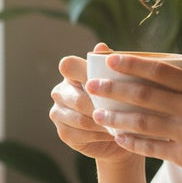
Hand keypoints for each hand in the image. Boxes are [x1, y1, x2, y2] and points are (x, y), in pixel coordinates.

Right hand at [49, 44, 137, 164]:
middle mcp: (61, 91)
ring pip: (80, 118)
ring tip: (121, 124)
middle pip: (77, 98)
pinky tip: (112, 135)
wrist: (123, 134)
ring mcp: (58, 112)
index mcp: (73, 74)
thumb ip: (111, 67)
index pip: (68, 65)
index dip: (82, 71)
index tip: (103, 82)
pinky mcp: (63, 133)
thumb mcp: (122, 84)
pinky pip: (80, 134)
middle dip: (101, 106)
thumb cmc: (123, 102)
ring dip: (103, 123)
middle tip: (123, 111)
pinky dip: (99, 136)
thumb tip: (101, 46)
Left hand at [84, 53, 181, 182]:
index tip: (110, 59)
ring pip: (142, 122)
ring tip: (98, 114)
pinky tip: (118, 138)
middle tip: (92, 86)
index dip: (132, 63)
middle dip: (114, 89)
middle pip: (144, 94)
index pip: (160, 70)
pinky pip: (151, 147)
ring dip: (116, 117)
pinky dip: (132, 142)